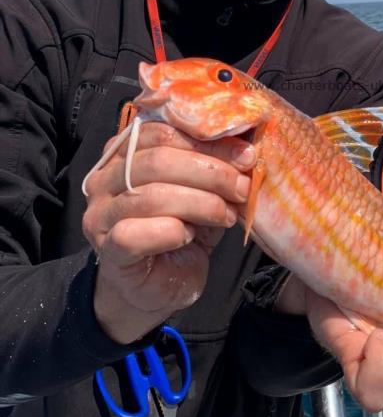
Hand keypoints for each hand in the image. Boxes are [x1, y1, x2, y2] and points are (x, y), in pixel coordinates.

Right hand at [83, 121, 254, 342]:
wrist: (159, 286)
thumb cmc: (181, 230)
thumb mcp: (201, 191)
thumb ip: (212, 165)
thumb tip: (247, 145)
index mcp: (125, 152)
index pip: (161, 131)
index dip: (207, 140)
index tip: (246, 154)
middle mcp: (105, 178)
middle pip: (157, 160)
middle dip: (210, 171)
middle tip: (242, 186)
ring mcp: (101, 214)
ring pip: (152, 195)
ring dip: (201, 203)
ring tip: (227, 214)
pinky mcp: (108, 249)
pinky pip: (136, 233)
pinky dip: (171, 232)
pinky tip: (191, 236)